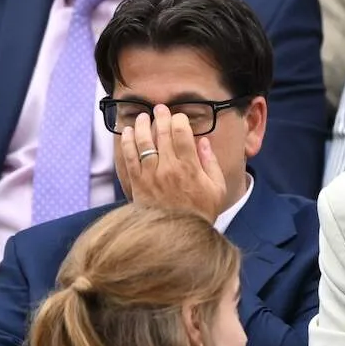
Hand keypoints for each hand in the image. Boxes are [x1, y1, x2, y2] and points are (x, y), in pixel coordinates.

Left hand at [120, 105, 226, 220]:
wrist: (177, 236)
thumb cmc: (201, 212)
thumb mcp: (217, 189)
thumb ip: (211, 163)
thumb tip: (203, 142)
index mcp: (190, 168)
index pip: (182, 133)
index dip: (179, 120)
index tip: (179, 116)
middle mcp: (168, 168)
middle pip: (162, 133)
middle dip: (161, 117)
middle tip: (160, 109)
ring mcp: (150, 175)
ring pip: (143, 142)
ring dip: (141, 125)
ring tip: (142, 117)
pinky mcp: (137, 183)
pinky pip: (128, 157)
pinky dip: (127, 142)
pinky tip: (127, 132)